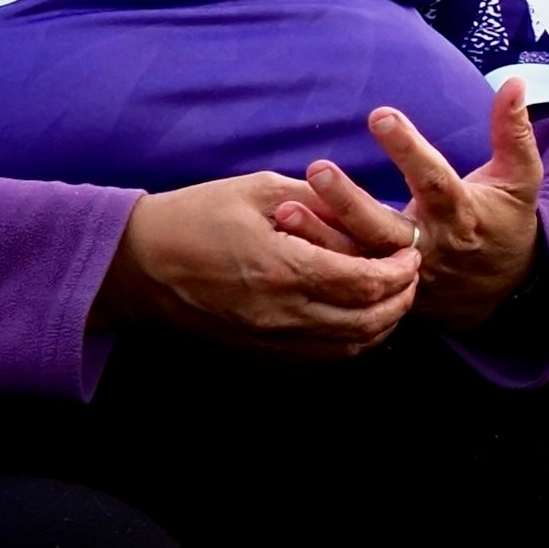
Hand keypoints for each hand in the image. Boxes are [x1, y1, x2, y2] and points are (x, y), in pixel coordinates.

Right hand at [94, 171, 421, 357]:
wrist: (137, 263)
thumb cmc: (196, 215)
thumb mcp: (259, 190)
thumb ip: (319, 201)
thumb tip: (367, 209)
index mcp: (282, 268)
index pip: (365, 282)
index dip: (400, 271)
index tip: (411, 253)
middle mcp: (280, 312)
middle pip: (367, 322)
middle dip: (401, 299)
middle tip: (411, 276)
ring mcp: (269, 338)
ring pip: (349, 347)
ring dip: (382, 324)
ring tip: (393, 296)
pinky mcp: (259, 351)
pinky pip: (321, 357)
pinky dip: (351, 341)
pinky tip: (359, 316)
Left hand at [280, 78, 548, 332]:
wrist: (506, 292)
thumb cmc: (509, 224)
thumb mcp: (521, 179)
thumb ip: (514, 132)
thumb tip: (515, 83)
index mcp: (462, 215)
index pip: (434, 180)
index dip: (409, 150)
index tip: (381, 115)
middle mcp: (429, 246)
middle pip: (385, 227)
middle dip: (349, 200)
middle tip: (317, 168)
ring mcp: (405, 273)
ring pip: (359, 256)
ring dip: (321, 234)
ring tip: (285, 210)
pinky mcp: (386, 289)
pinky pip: (348, 277)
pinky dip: (317, 258)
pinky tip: (285, 238)